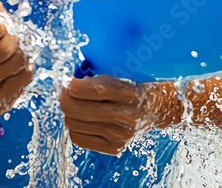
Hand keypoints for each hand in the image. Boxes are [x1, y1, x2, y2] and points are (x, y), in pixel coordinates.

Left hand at [60, 76, 182, 154]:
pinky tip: (80, 117)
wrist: (158, 108)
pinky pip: (78, 138)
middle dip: (64, 97)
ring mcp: (120, 135)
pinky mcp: (114, 147)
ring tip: (74, 102)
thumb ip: (100, 74)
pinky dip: (74, 126)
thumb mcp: (125, 72)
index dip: (73, 85)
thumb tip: (69, 80)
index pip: (95, 90)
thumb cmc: (136, 85)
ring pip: (74, 123)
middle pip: (78, 109)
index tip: (67, 80)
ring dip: (68, 111)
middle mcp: (127, 117)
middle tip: (63, 89)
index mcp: (131, 93)